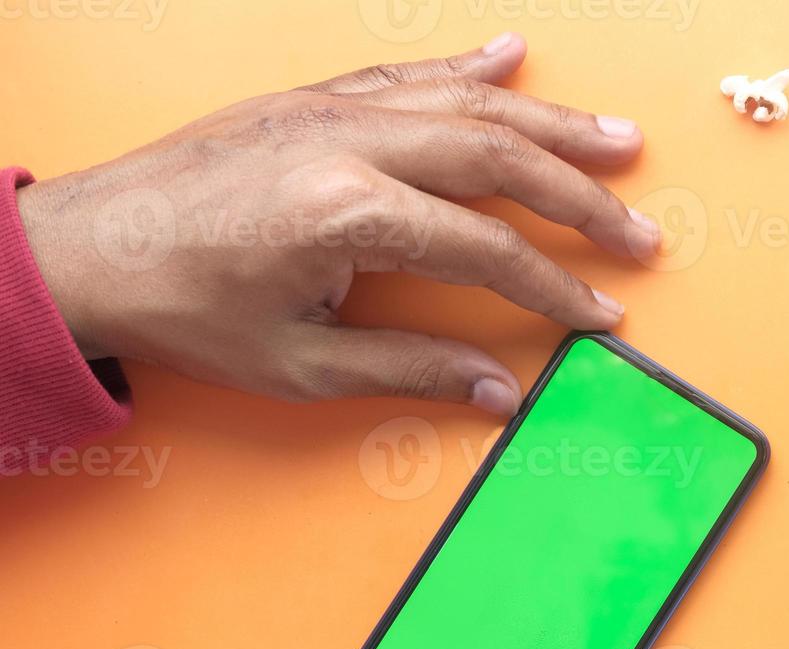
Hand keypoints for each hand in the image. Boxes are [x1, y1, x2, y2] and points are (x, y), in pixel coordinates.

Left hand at [15, 34, 660, 416]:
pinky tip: (511, 55)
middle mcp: (348, 144)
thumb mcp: (299, 364)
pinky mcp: (309, 100)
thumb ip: (411, 369)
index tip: (601, 313)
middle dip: (582, 196)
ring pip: (467, 103)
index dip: (556, 285)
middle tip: (640, 227)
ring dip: (551, 119)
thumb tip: (496, 391)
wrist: (84, 248)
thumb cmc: (181, 309)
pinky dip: (466, 67)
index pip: (489, 249)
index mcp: (348, 213)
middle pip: (500, 158)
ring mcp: (329, 111)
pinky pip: (406, 74)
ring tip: (617, 137)